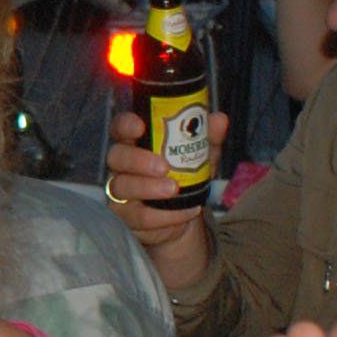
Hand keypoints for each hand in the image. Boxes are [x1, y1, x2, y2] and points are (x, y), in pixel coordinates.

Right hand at [101, 109, 223, 286]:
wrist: (185, 214)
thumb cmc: (185, 175)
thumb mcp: (200, 155)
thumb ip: (206, 137)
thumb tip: (219, 119)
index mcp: (136, 142)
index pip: (120, 127)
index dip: (125, 125)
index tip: (140, 126)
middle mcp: (122, 165)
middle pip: (116, 156)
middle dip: (137, 160)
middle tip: (163, 167)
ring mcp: (120, 191)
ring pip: (121, 186)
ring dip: (148, 188)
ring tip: (174, 190)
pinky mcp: (126, 216)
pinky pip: (137, 216)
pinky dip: (164, 215)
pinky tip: (186, 211)